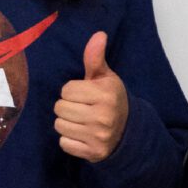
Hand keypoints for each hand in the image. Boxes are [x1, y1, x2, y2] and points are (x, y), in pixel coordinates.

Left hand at [55, 31, 129, 161]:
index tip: (84, 94)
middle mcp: (103, 115)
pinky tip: (81, 135)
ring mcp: (98, 136)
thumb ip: (96, 58)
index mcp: (106, 94)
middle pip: (60, 108)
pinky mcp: (93, 152)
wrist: (128, 131)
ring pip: (59, 125)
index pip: (66, 90)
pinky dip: (70, 139)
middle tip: (81, 108)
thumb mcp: (106, 77)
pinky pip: (64, 143)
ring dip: (66, 123)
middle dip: (67, 106)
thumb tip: (99, 34)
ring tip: (80, 121)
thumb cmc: (110, 99)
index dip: (72, 91)